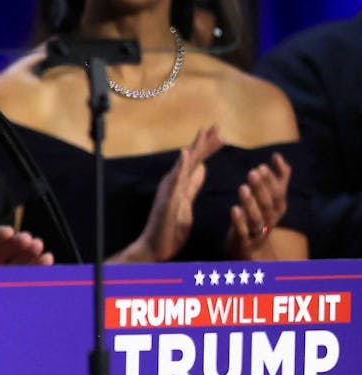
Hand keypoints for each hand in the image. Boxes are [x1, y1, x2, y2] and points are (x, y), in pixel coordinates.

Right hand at [114, 126, 224, 262]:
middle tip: (217, 126)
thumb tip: (202, 169)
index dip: (208, 148)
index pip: (197, 162)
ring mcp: (169, 190)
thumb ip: (193, 185)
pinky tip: (185, 153)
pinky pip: (175, 180)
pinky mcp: (167, 199)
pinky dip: (180, 165)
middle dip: (204, 142)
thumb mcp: (187, 203)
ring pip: (184, 165)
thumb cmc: (170, 229)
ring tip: (204, 133)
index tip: (219, 134)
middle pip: (192, 159)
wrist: (155, 248)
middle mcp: (173, 183)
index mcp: (180, 184)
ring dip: (194, 148)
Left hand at [226, 152, 291, 259]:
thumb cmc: (261, 215)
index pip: (277, 194)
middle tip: (252, 172)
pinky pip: (243, 232)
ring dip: (250, 202)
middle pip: (268, 204)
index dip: (271, 181)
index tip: (262, 166)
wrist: (252, 248)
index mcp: (278, 208)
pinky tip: (234, 209)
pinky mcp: (244, 240)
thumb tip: (277, 156)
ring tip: (243, 187)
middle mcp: (270, 219)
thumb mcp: (272, 197)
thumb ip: (278, 177)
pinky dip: (239, 221)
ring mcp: (258, 231)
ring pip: (256, 217)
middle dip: (261, 188)